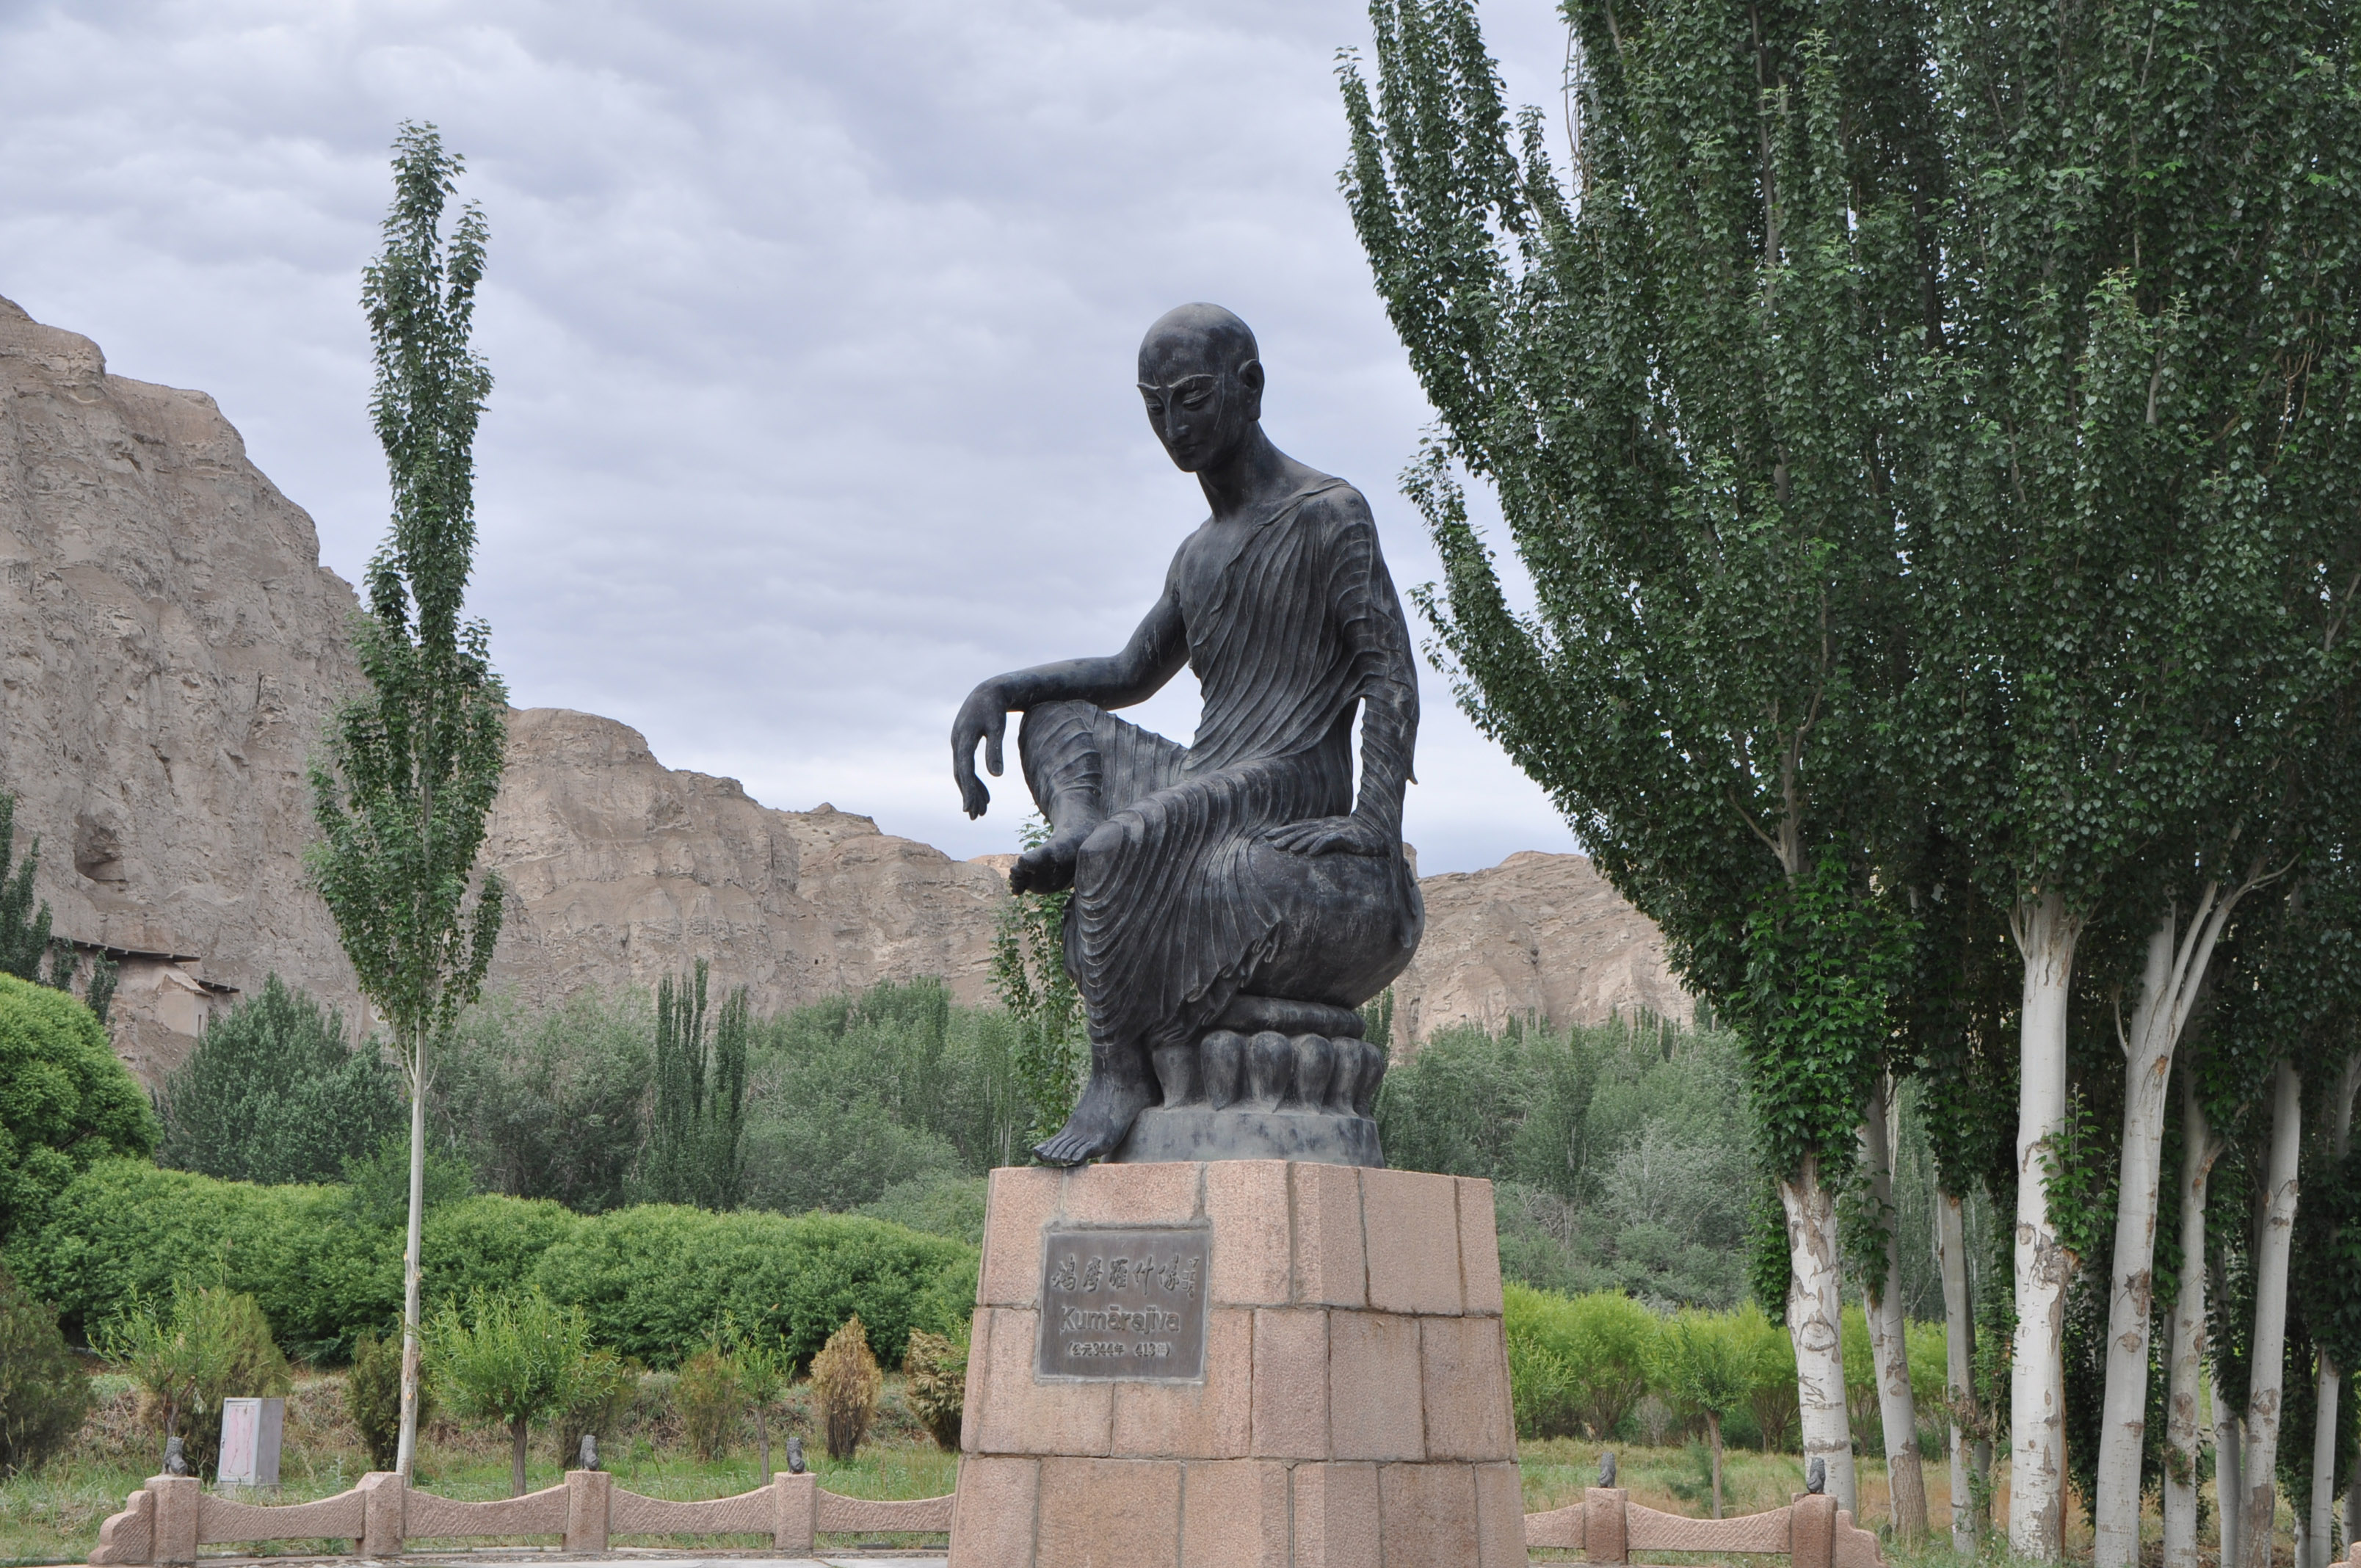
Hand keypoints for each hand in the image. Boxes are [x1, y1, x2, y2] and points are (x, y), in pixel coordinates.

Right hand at [952, 680, 1011, 818]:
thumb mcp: (998, 727)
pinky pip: (966, 766)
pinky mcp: (963, 744)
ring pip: (963, 772)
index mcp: (963, 737)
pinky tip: (984, 795)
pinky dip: (974, 781)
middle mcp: (956, 741)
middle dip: (968, 795)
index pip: (964, 769)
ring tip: (980, 812)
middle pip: (961, 774)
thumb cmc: (995, 707)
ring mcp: (958, 742)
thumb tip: (997, 776)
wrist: (988, 690)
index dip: (967, 790)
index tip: (970, 808)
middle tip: (976, 817)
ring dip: (971, 791)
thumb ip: (996, 750)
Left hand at [1263, 814, 1390, 856]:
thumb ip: (1321, 840)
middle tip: (1272, 844)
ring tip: (1290, 850)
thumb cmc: (1357, 838)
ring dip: (1301, 842)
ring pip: (1315, 835)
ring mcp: (1338, 829)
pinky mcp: (1348, 836)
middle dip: (1287, 836)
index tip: (1267, 835)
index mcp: (1323, 824)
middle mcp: (1328, 824)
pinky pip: (1332, 840)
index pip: (1299, 826)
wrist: (1380, 834)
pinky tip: (1311, 853)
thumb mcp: (1335, 837)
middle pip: (1303, 830)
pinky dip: (1321, 845)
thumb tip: (1304, 849)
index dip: (1284, 830)